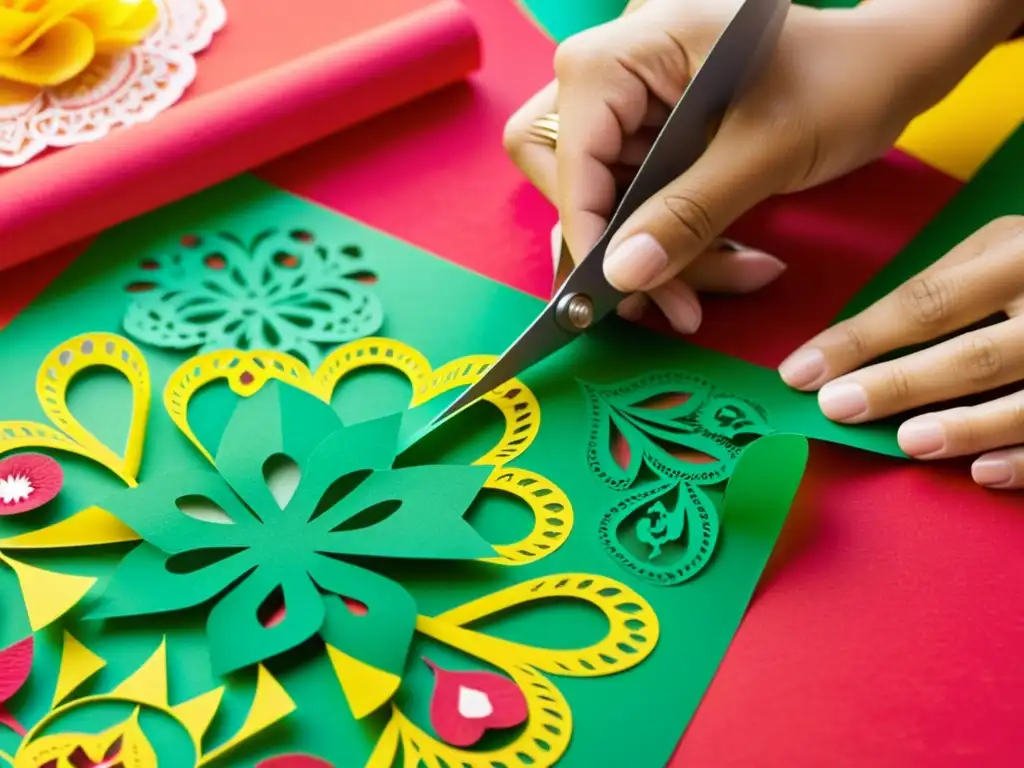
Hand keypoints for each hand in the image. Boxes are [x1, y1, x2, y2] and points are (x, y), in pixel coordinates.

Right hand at [504, 0, 947, 332]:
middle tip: (664, 296)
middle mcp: (617, 71)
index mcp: (632, 47)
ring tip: (720, 287)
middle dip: (613, 242)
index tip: (614, 285)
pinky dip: (676, 243)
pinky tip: (730, 263)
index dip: (584, 220)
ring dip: (655, 254)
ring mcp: (634, 106)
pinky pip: (638, 204)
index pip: (566, 146)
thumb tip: (621, 276)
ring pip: (603, 200)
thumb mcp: (765, 152)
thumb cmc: (843, 80)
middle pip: (565, 172)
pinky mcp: (655, 137)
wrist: (891, 69)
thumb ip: (687, 214)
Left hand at [779, 217, 1023, 489]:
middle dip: (900, 385)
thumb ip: (941, 286)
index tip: (800, 371)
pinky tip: (983, 473)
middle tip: (838, 408)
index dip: (858, 340)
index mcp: (1020, 255)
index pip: (924, 303)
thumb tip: (856, 344)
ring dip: (965, 428)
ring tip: (907, 442)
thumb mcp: (1003, 246)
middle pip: (974, 354)